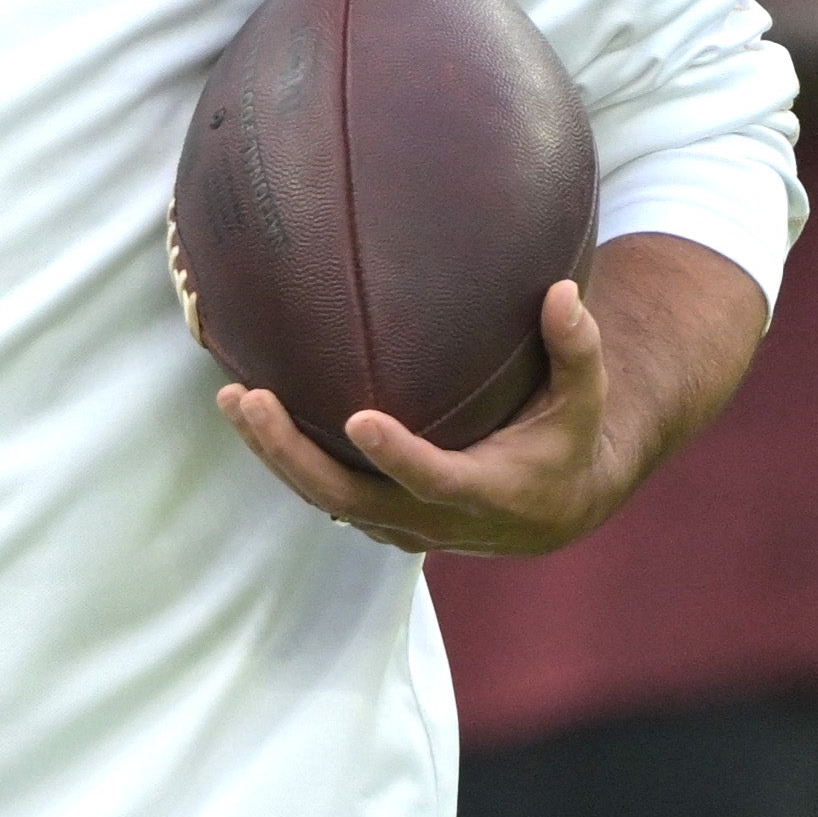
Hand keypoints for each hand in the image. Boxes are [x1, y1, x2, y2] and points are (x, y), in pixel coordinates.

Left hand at [216, 280, 644, 557]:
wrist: (549, 511)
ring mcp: (397, 525)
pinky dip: (285, 458)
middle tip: (252, 398)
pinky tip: (249, 412)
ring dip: (274, 454)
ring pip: (324, 499)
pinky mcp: (376, 518)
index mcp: (486, 492)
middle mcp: (433, 520)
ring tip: (232, 399)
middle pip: (350, 497)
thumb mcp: (584, 397)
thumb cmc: (566, 438)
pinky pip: (322, 492)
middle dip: (294, 453)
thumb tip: (561, 291)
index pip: (434, 478)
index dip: (398, 456)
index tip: (359, 419)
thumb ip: (576, 348)